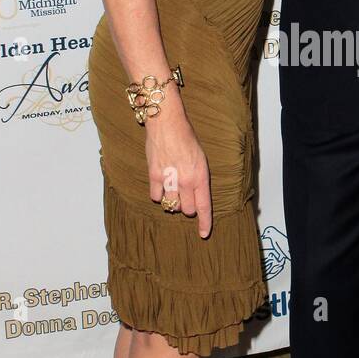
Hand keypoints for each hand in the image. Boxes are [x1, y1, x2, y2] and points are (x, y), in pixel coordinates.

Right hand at [145, 108, 212, 237]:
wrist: (167, 124)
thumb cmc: (186, 139)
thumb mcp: (201, 160)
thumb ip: (199, 180)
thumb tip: (195, 197)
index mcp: (200, 176)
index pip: (204, 206)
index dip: (205, 223)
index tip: (203, 234)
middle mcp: (185, 180)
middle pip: (186, 210)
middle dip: (186, 207)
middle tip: (184, 196)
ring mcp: (169, 179)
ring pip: (171, 205)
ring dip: (173, 202)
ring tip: (173, 188)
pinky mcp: (154, 175)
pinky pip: (156, 197)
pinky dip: (159, 195)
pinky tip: (161, 185)